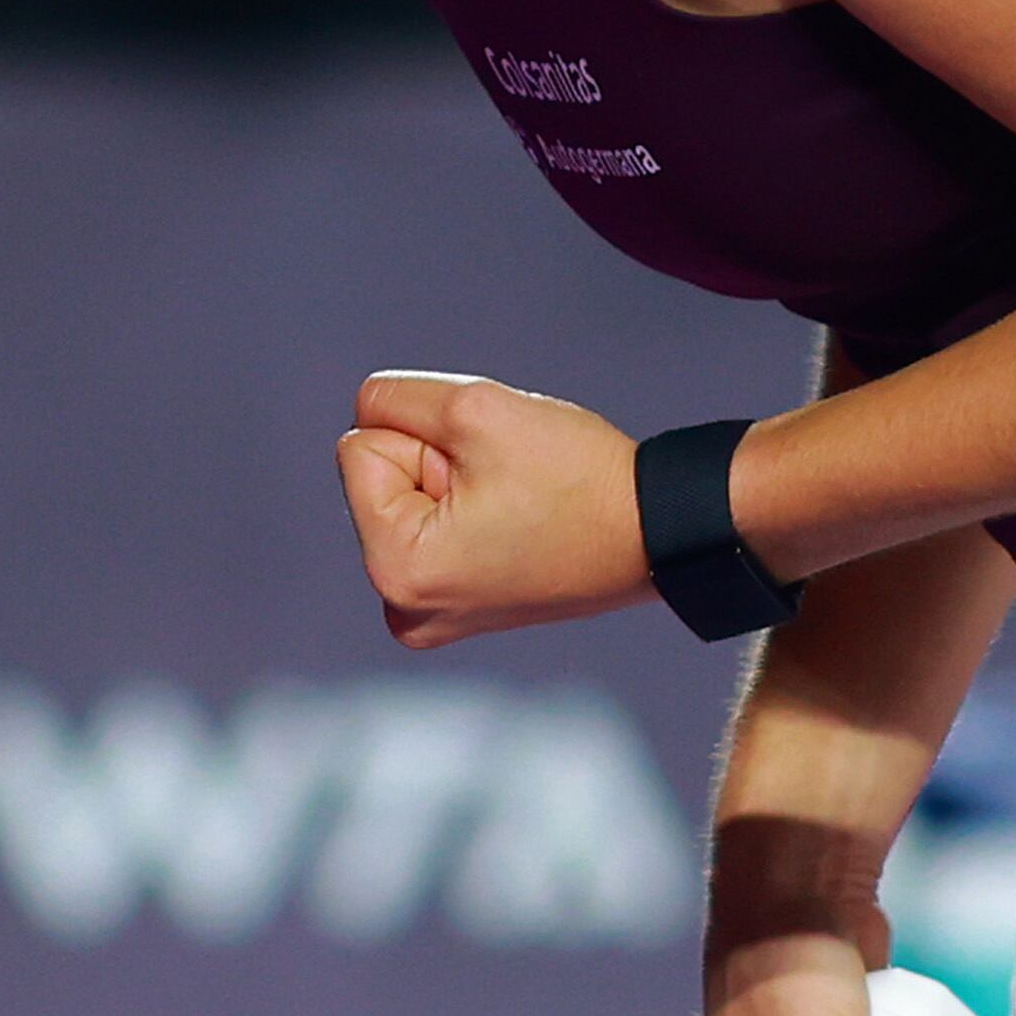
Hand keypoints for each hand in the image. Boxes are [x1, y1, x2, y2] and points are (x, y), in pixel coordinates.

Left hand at [334, 371, 655, 647]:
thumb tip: (363, 412)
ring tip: (517, 507)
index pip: (359, 448)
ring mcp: (428, 616)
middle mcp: (401, 608)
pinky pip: (433, 524)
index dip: (424, 440)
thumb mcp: (472, 407)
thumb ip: (393, 399)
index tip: (489, 474)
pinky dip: (469, 510)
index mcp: (395, 570)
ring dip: (455, 484)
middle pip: (379, 477)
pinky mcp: (457, 607)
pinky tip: (519, 525)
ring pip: (408, 497)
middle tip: (510, 492)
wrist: (657, 531)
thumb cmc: (576, 477)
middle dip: (437, 465)